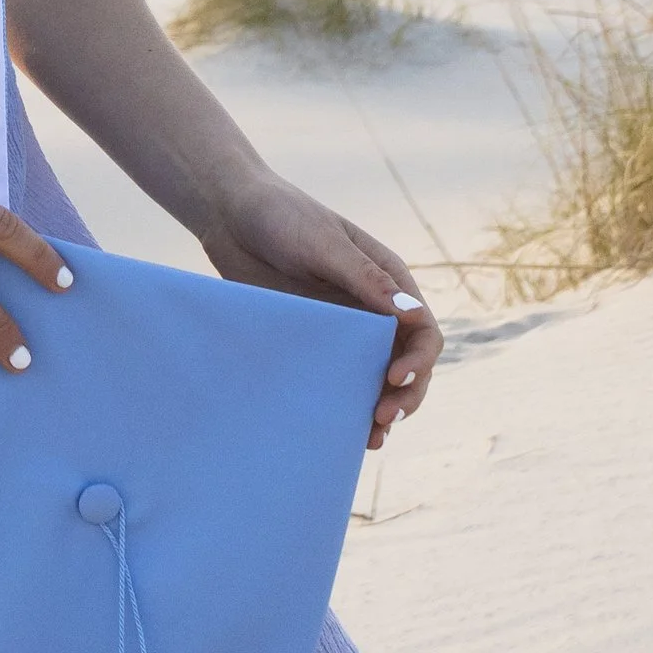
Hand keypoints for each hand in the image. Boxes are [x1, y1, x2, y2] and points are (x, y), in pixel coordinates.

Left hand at [195, 168, 441, 447]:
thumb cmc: (281, 216)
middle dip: (405, 394)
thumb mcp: (324, 243)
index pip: (423, 330)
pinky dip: (345, 405)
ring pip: (375, 378)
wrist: (229, 215)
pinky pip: (336, 379)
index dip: (419, 360)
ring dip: (381, 408)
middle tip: (383, 418)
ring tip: (372, 437)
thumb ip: (365, 279)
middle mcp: (372, 310)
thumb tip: (414, 313)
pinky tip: (343, 430)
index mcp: (388, 282)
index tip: (395, 378)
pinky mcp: (311, 342)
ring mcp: (343, 329)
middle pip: (407, 363)